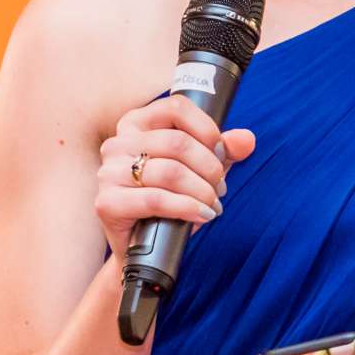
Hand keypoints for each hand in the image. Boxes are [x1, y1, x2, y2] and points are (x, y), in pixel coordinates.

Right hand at [94, 94, 255, 262]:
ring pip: (170, 172)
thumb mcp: (200, 170)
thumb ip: (224, 151)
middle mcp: (117, 143)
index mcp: (136, 123)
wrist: (145, 247)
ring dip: (202, 191)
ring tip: (213, 204)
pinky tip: (202, 215)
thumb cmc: (171, 200)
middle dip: (209, 168)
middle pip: (177, 143)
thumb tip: (247, 139)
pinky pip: (156, 200)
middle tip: (220, 188)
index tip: (221, 153)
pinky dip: (187, 208)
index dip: (207, 130)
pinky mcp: (107, 203)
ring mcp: (109, 172)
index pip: (176, 108)